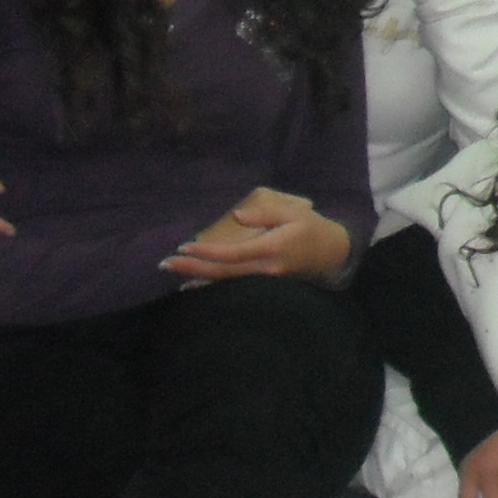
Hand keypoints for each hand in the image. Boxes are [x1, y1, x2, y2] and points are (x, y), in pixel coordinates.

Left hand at [163, 187, 351, 284]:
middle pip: (221, 273)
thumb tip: (237, 215)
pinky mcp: (262, 285)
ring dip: (197, 278)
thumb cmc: (312, 229)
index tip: (184, 245)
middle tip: (165, 263)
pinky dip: (211, 284)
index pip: (232, 253)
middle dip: (192, 268)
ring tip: (173, 273)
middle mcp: (263, 269)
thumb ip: (266, 212)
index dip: (206, 251)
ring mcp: (263, 281)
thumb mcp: (295, 212)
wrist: (332, 255)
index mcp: (270, 249)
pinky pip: (232, 286)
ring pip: (224, 283)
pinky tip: (194, 284)